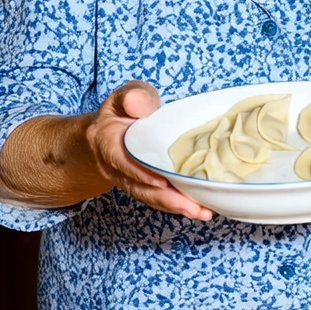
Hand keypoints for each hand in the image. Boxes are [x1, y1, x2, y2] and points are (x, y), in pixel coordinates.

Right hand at [85, 81, 214, 221]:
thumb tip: (140, 106)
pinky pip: (159, 198)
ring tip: (203, 212)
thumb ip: (132, 97)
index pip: (123, 162)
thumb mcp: (123, 98)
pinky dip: (178, 205)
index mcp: (108, 144)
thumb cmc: (120, 111)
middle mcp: (117, 169)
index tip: (162, 182)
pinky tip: (200, 208)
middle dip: (167, 200)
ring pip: (151, 198)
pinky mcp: (145, 186)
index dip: (140, 173)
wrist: (107, 132)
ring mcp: (131, 181)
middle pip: (141, 188)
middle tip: (194, 208)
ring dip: (177, 207)